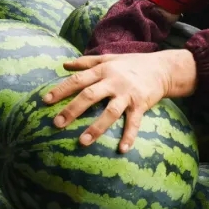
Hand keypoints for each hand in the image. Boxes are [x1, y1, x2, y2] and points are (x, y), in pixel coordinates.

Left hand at [44, 52, 180, 151]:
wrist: (162, 68)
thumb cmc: (132, 63)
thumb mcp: (109, 58)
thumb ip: (86, 62)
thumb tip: (64, 64)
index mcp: (104, 70)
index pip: (79, 79)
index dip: (61, 89)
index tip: (45, 101)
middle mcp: (114, 81)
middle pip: (90, 95)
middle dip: (73, 109)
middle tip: (57, 123)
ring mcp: (128, 94)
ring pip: (110, 112)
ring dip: (96, 127)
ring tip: (83, 142)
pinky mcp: (141, 105)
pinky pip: (134, 123)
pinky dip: (129, 136)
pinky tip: (122, 149)